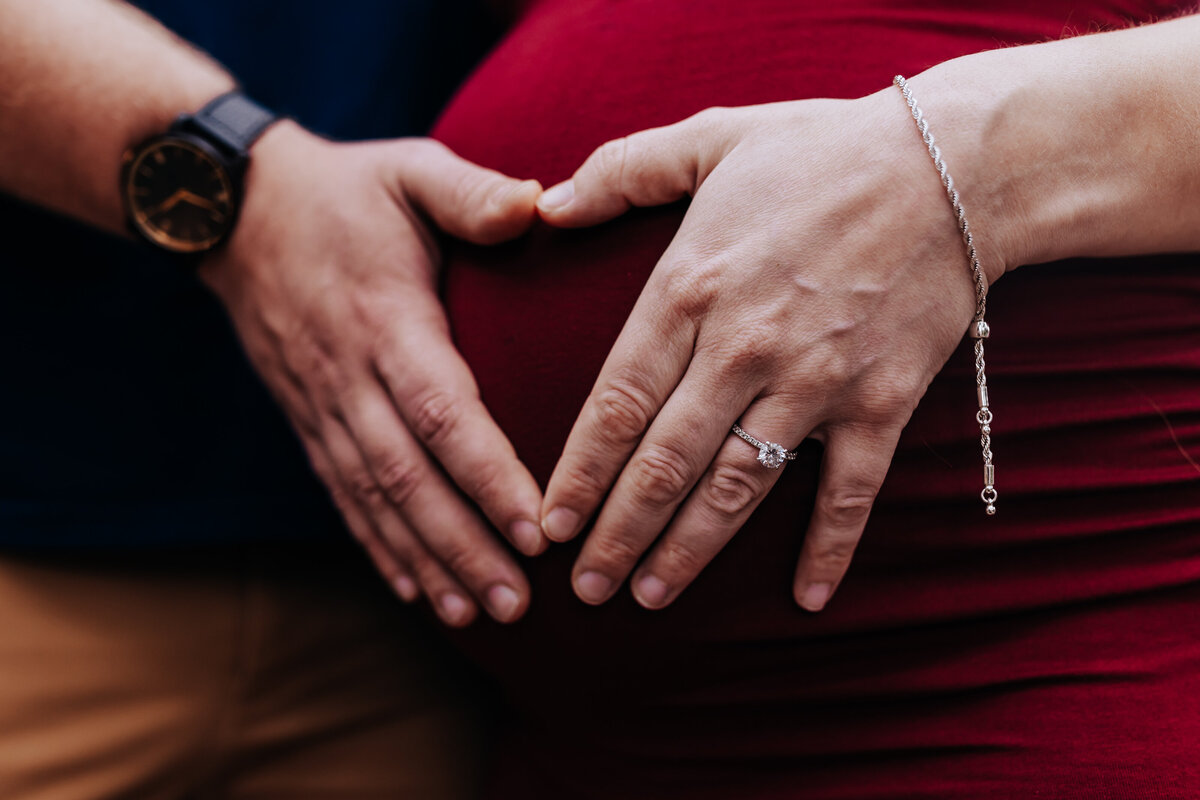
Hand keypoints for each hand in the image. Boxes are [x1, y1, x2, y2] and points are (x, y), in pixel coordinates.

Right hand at [200, 122, 546, 625]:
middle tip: (517, 603)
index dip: (488, 474)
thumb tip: (543, 207)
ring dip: (427, 560)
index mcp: (387, 318)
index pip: (442, 411)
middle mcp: (350, 375)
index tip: (537, 528)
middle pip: (408, 476)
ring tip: (476, 616)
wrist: (236, 212)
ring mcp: (323, 404)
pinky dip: (378, 547)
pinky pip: (343, 495)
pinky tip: (416, 590)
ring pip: (375, 499)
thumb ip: (474, 190)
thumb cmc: (345, 191)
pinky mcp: (309, 421)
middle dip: (463, 544)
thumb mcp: (410, 167)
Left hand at [535, 88, 1006, 611]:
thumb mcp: (710, 138)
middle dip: (619, 532)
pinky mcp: (881, 401)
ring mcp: (815, 381)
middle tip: (587, 590)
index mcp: (690, 288)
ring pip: (739, 486)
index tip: (551, 523)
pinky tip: (805, 600)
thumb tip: (544, 206)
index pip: (617, 403)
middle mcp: (743, 346)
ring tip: (650, 597)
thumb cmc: (822, 150)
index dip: (580, 472)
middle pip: (665, 462)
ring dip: (690, 550)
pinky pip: (850, 491)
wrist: (953, 166)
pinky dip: (829, 548)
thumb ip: (620, 169)